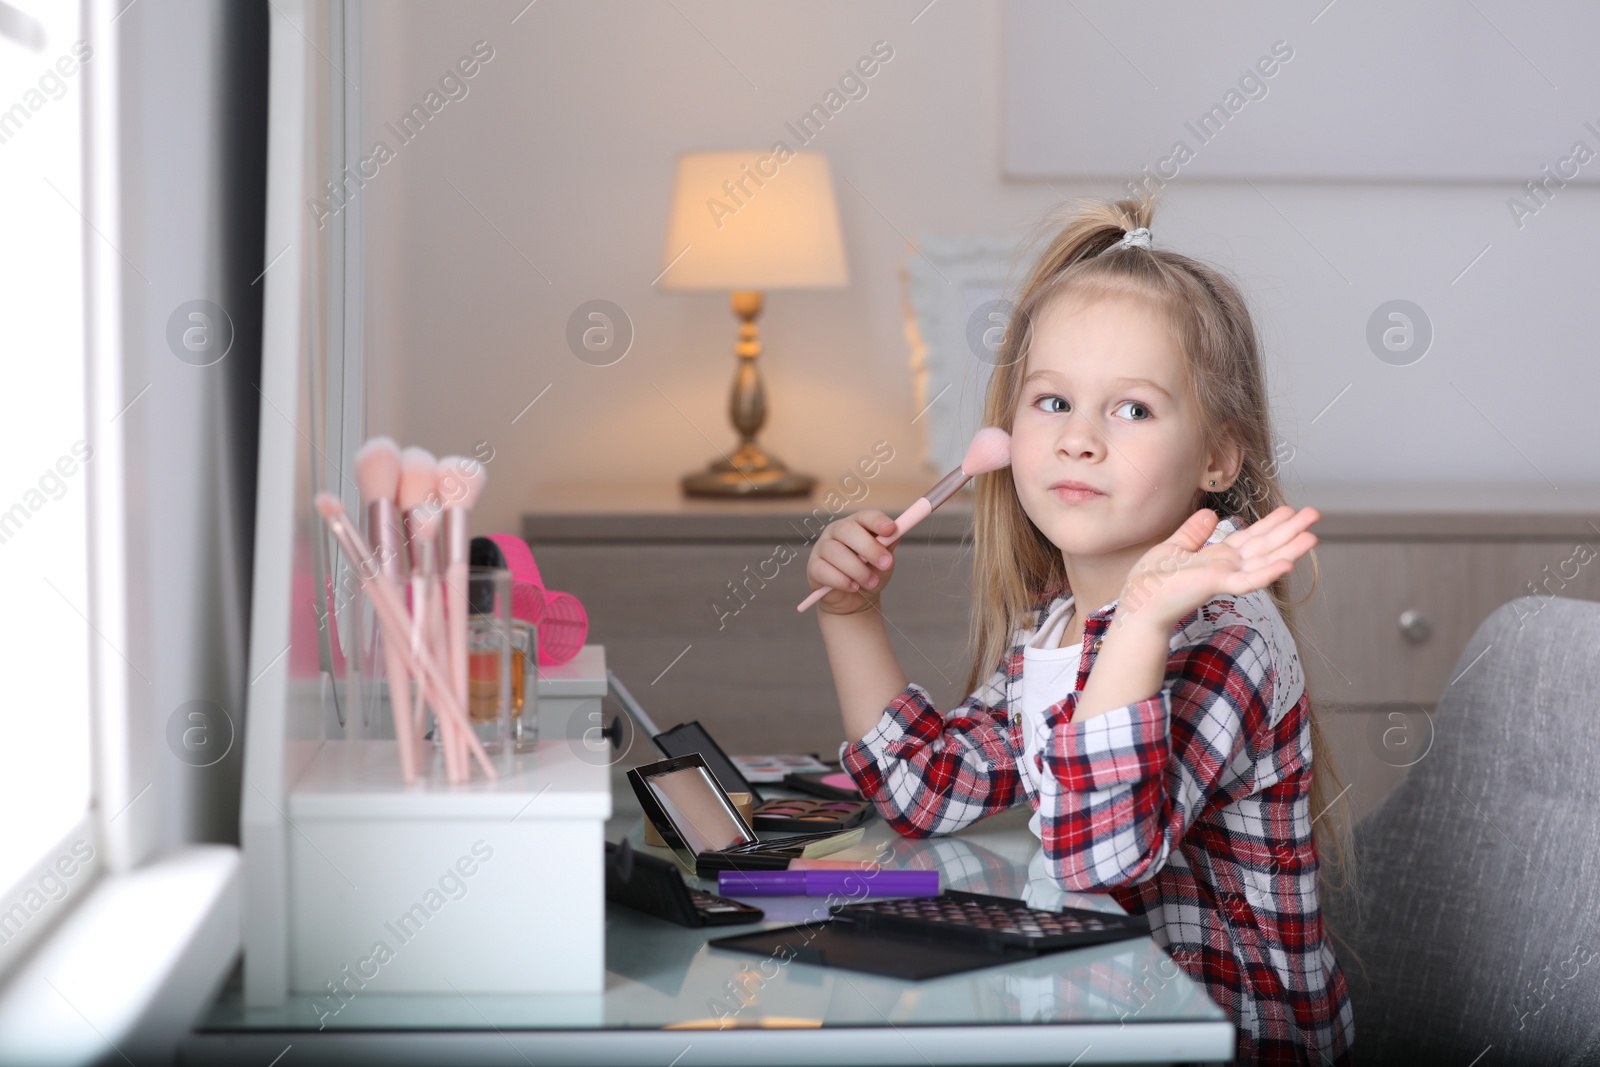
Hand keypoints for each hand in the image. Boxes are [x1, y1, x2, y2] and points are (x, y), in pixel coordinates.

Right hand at [806, 510, 899, 615]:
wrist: (854, 600)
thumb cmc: (870, 574)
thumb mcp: (884, 562)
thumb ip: (889, 547)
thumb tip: (898, 533)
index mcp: (856, 524)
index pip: (865, 516)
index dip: (877, 521)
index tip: (892, 530)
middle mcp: (836, 531)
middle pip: (847, 530)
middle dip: (869, 547)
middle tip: (886, 564)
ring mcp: (822, 548)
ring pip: (836, 552)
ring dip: (858, 570)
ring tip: (871, 582)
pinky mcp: (813, 567)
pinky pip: (825, 571)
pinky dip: (842, 581)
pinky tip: (852, 587)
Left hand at [1113, 505, 1320, 632]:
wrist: (1138, 602)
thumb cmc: (1152, 581)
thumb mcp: (1174, 548)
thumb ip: (1193, 533)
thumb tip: (1209, 514)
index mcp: (1219, 557)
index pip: (1251, 537)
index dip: (1271, 524)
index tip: (1290, 509)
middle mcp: (1228, 566)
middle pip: (1265, 545)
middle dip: (1290, 530)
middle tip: (1315, 514)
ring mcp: (1225, 577)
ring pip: (1265, 561)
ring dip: (1290, 550)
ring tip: (1313, 536)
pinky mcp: (1217, 585)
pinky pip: (1248, 580)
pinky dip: (1268, 572)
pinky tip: (1288, 563)